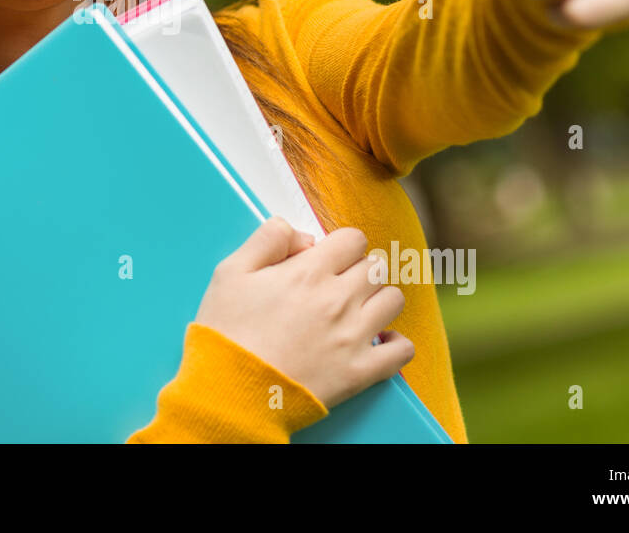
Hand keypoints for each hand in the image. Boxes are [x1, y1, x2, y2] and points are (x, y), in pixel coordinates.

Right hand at [193, 216, 414, 408]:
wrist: (231, 392)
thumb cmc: (227, 333)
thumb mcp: (230, 271)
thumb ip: (267, 239)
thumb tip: (303, 236)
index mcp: (308, 272)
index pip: (353, 239)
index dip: (342, 245)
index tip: (330, 259)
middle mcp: (338, 299)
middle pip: (376, 266)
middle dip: (360, 269)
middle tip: (340, 285)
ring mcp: (353, 336)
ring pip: (394, 300)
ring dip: (379, 300)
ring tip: (359, 310)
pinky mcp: (360, 372)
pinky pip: (402, 350)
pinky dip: (396, 344)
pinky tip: (379, 342)